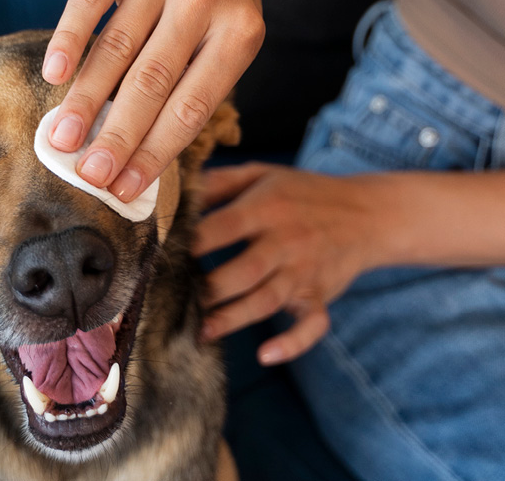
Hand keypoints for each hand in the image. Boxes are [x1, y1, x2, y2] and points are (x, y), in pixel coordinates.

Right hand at [43, 0, 263, 202]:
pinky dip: (69, 38)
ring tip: (62, 139)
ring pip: (118, 47)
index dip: (154, 153)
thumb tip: (134, 152)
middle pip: (152, 84)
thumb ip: (190, 81)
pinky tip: (55, 74)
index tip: (123, 189)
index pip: (191, 108)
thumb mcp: (225, 36)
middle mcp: (206, 1)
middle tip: (90, 175)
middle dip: (118, 136)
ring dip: (86, 98)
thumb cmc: (215, 0)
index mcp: (240, 34)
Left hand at [192, 163, 387, 364]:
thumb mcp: (262, 174)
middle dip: (210, 289)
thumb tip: (176, 191)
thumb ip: (218, 182)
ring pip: (267, 300)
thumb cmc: (302, 193)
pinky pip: (312, 325)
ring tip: (202, 331)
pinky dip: (293, 343)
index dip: (192, 243)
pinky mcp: (320, 296)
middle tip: (176, 299)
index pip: (224, 227)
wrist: (368, 213)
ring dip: (234, 319)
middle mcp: (287, 241)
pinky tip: (267, 355)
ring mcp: (305, 272)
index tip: (162, 257)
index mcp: (267, 208)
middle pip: (244, 270)